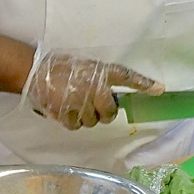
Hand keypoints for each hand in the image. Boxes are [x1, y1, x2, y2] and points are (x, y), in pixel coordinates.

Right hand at [25, 48, 163, 129]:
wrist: (34, 71)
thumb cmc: (59, 67)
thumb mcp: (85, 67)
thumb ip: (99, 81)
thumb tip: (108, 99)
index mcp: (101, 72)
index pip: (127, 77)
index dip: (143, 84)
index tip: (159, 89)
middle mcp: (95, 87)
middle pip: (110, 113)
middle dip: (102, 112)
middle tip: (90, 103)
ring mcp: (82, 102)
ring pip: (92, 122)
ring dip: (85, 116)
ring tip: (71, 102)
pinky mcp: (68, 114)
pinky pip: (75, 126)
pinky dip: (70, 120)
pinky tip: (62, 108)